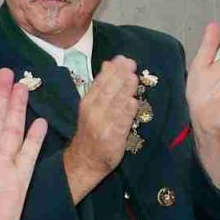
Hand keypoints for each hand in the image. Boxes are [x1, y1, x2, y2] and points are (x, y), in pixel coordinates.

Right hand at [61, 55, 142, 191]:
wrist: (85, 160)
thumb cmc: (91, 130)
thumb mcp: (91, 106)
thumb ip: (101, 86)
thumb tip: (109, 63)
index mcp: (87, 103)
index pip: (99, 83)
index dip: (111, 70)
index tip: (122, 59)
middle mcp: (93, 112)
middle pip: (107, 92)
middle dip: (120, 77)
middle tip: (131, 64)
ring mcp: (103, 125)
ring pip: (115, 105)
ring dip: (125, 91)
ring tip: (133, 78)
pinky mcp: (112, 138)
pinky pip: (121, 123)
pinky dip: (127, 112)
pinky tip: (134, 102)